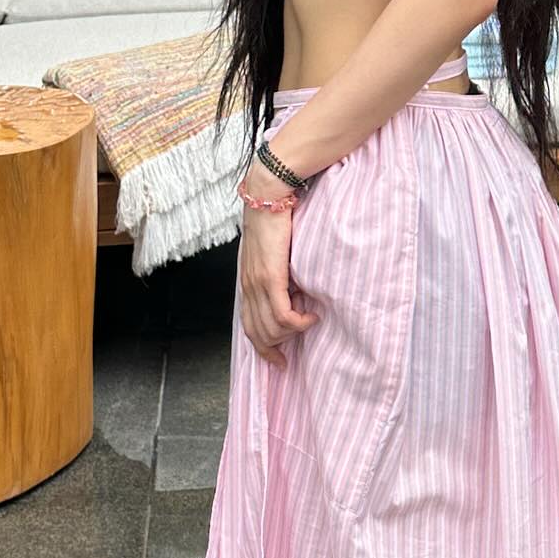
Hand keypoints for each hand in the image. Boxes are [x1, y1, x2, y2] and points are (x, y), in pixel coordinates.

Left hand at [238, 163, 319, 369]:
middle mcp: (249, 288)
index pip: (250, 328)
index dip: (263, 349)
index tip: (278, 362)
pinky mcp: (271, 277)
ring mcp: (258, 284)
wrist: (268, 195)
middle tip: (298, 344)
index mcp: (248, 283)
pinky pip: (283, 314)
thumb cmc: (273, 219)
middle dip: (279, 347)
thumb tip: (293, 290)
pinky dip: (298, 322)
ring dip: (293, 332)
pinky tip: (310, 316)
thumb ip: (277, 272)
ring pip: (272, 328)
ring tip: (308, 321)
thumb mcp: (271, 252)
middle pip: (260, 335)